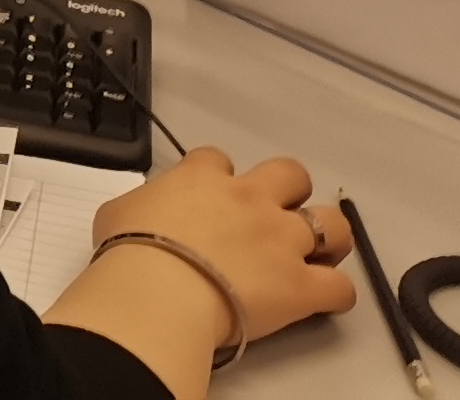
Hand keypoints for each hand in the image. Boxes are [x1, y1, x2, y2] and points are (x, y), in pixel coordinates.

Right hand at [95, 150, 356, 338]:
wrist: (157, 290)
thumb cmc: (131, 252)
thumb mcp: (119, 212)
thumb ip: (146, 204)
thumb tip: (146, 214)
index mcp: (202, 179)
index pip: (217, 159)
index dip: (218, 177)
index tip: (212, 197)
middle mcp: (250, 200)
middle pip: (291, 174)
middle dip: (290, 192)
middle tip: (276, 217)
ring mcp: (281, 241)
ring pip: (333, 224)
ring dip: (329, 237)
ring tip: (318, 254)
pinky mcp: (301, 286)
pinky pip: (340, 288)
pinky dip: (336, 293)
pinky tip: (323, 299)